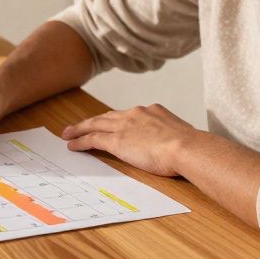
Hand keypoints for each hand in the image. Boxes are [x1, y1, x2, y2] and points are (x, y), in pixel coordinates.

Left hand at [61, 104, 196, 176]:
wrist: (186, 147)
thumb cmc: (191, 147)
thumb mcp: (182, 136)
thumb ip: (173, 138)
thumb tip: (177, 146)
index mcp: (153, 111)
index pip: (129, 115)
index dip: (115, 120)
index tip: (108, 123)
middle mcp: (136, 114)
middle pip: (107, 116)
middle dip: (92, 121)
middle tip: (78, 126)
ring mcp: (124, 126)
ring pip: (95, 124)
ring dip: (80, 129)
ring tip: (68, 134)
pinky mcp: (116, 140)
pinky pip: (92, 139)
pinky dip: (80, 141)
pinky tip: (72, 145)